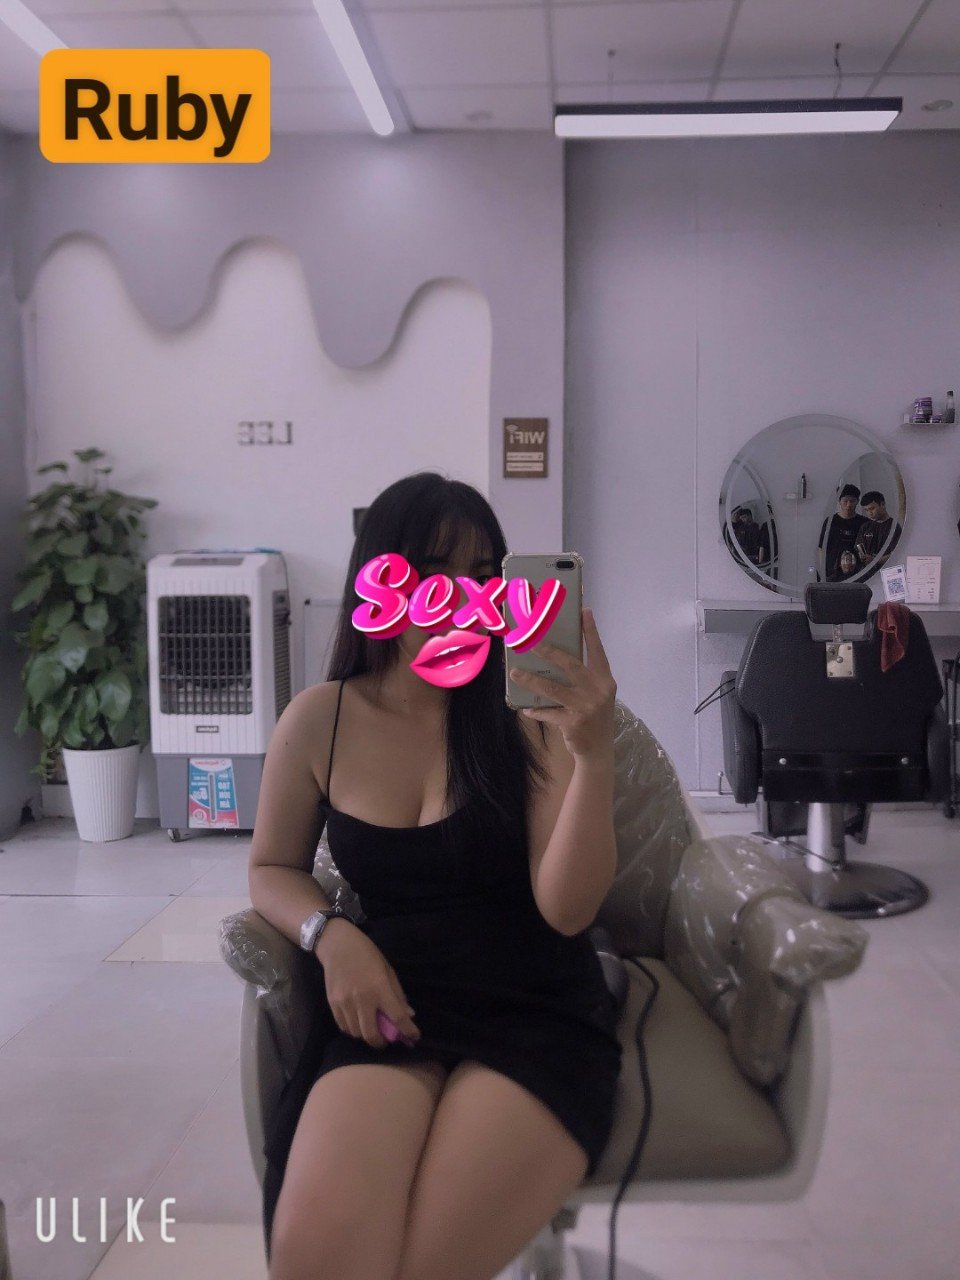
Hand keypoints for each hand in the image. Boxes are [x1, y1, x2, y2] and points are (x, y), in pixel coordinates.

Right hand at [317, 922, 420, 1048]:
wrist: (338, 945)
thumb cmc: (367, 955)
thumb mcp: (388, 970)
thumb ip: (398, 994)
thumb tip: (409, 1015)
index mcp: (380, 988)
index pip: (397, 1017)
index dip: (408, 1031)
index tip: (414, 1037)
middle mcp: (362, 999)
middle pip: (372, 1034)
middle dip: (381, 1043)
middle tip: (386, 1040)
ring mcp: (345, 1003)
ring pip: (356, 1033)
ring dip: (366, 1036)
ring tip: (371, 1029)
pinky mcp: (332, 1004)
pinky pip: (343, 1027)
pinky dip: (353, 1030)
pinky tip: (358, 1023)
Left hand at [508, 606, 616, 760]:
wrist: (599, 750)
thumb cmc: (594, 716)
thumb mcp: (597, 694)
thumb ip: (585, 678)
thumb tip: (556, 657)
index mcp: (605, 680)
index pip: (598, 651)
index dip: (591, 631)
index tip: (584, 611)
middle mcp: (597, 691)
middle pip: (571, 666)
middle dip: (549, 652)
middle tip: (530, 641)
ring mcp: (585, 707)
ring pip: (553, 689)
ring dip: (531, 680)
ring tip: (514, 672)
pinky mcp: (573, 722)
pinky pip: (548, 713)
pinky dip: (535, 710)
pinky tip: (524, 707)